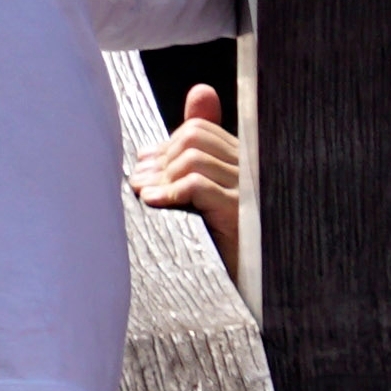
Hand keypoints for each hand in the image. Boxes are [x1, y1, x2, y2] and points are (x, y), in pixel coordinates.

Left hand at [126, 80, 240, 279]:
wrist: (252, 290)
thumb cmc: (223, 244)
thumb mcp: (205, 198)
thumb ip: (197, 157)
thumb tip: (194, 100)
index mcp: (243, 162)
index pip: (199, 129)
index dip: (165, 144)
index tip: (145, 165)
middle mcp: (251, 170)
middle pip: (193, 140)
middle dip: (159, 159)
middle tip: (138, 181)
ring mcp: (249, 190)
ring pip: (193, 160)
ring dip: (161, 176)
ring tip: (143, 194)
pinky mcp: (240, 213)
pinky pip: (198, 186)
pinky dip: (170, 191)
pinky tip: (153, 203)